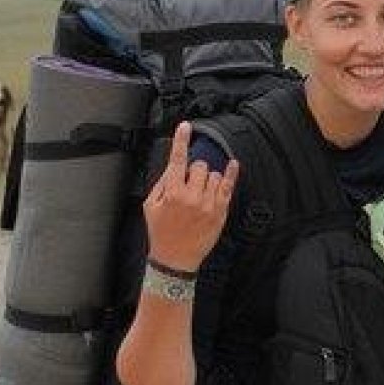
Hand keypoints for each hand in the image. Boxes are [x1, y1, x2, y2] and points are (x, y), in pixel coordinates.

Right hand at [142, 121, 240, 271]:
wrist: (175, 258)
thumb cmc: (161, 232)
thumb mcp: (151, 206)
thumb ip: (162, 183)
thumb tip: (173, 166)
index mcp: (172, 193)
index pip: (177, 161)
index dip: (181, 141)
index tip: (185, 126)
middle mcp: (192, 196)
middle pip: (199, 166)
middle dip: (194, 170)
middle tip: (188, 183)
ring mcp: (209, 204)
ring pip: (213, 175)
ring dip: (207, 178)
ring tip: (199, 193)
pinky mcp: (221, 211)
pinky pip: (228, 186)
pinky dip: (231, 173)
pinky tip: (232, 165)